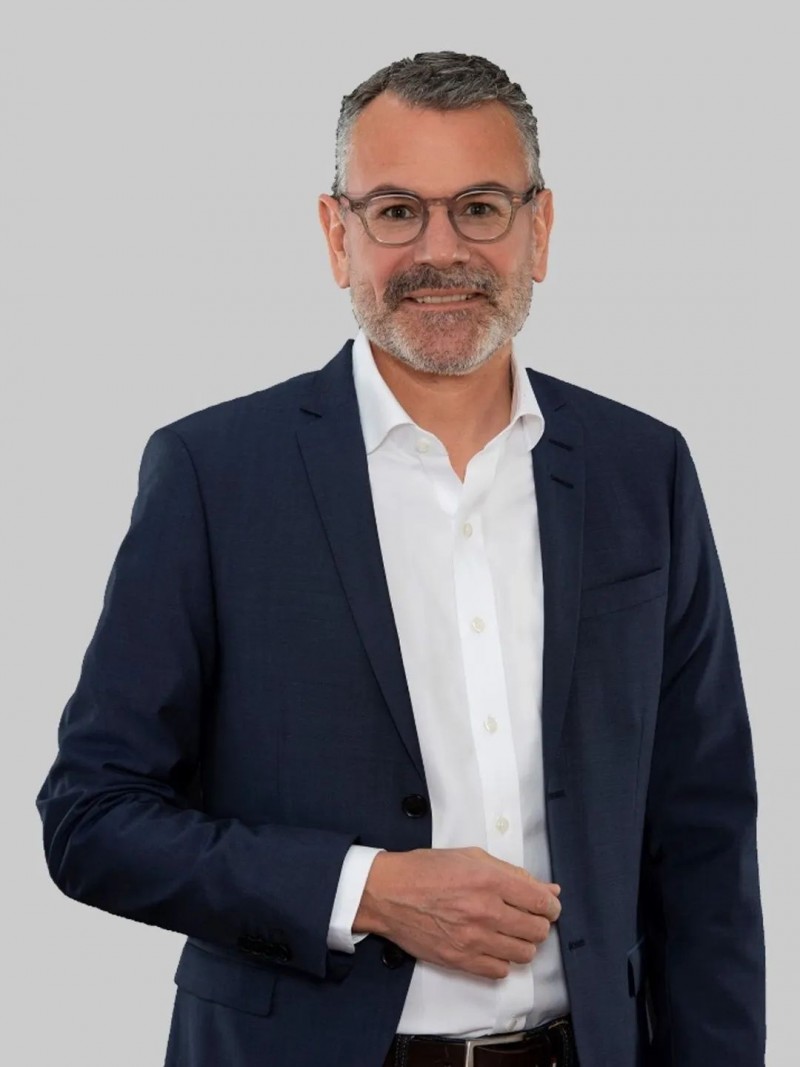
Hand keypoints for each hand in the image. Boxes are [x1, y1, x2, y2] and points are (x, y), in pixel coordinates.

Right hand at [354, 847, 561, 979]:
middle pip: (538, 930)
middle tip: (526, 917)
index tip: (547, 906)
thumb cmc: (426, 870)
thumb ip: (512, 873)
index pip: (542, 901)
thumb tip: (548, 889)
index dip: (551, 905)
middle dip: (538, 923)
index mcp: (490, 880)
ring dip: (522, 943)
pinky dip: (502, 960)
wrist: (388, 893)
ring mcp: (473, 940)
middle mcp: (485, 911)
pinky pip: (500, 971)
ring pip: (524, 954)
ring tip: (508, 932)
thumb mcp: (471, 857)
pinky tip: (492, 946)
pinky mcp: (460, 960)